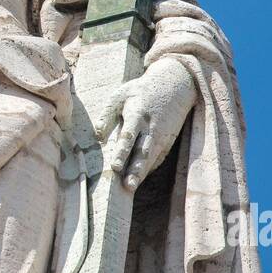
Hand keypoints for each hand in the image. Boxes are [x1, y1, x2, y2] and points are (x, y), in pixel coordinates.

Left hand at [95, 58, 195, 191]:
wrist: (174, 85)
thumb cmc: (141, 92)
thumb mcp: (121, 95)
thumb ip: (107, 115)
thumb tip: (97, 136)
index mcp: (137, 114)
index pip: (129, 136)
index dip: (122, 152)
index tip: (115, 166)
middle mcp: (151, 127)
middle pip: (142, 151)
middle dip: (135, 169)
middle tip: (127, 186)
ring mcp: (161, 135)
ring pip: (151, 157)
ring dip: (141, 173)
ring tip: (131, 187)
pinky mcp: (167, 141)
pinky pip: (157, 157)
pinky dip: (148, 168)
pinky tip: (138, 179)